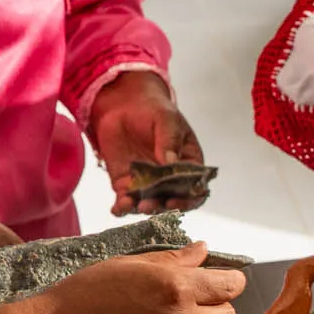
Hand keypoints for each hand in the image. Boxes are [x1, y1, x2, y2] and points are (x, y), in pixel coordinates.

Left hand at [87, 72, 205, 213]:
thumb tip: (170, 163)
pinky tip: (118, 209)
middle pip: (171, 200)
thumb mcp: (166, 121)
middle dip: (162, 206)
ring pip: (149, 203)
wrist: (124, 105)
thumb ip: (169, 142)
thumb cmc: (153, 110)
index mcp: (189, 164)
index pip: (194, 188)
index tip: (176, 201)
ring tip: (134, 206)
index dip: (188, 199)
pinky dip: (122, 207)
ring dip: (143, 208)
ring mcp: (148, 182)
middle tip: (151, 205)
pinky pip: (126, 199)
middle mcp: (170, 178)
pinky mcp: (125, 183)